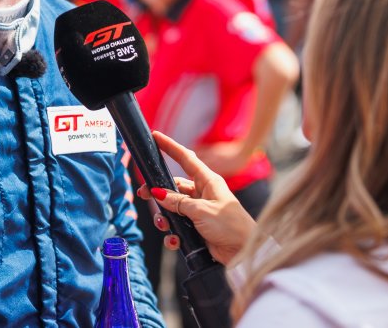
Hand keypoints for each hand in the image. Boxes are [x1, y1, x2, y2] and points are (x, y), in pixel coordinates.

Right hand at [138, 131, 255, 265]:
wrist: (244, 251)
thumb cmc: (230, 225)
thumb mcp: (202, 210)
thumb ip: (178, 202)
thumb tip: (158, 193)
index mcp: (208, 182)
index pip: (186, 159)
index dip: (170, 147)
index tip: (156, 137)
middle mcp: (202, 194)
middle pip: (173, 187)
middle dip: (158, 192)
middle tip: (143, 194)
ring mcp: (199, 211)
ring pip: (172, 208)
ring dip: (165, 217)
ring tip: (164, 224)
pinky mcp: (197, 228)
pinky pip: (178, 227)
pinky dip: (173, 234)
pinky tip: (175, 240)